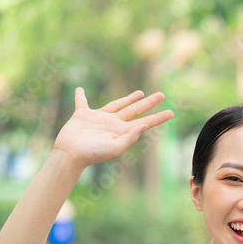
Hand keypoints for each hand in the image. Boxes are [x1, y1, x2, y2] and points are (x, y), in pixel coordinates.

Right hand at [53, 88, 173, 169]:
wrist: (71, 154)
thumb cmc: (93, 153)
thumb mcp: (116, 148)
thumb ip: (131, 137)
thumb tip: (145, 125)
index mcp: (123, 131)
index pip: (145, 122)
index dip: (159, 117)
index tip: (172, 113)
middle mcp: (114, 123)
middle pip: (135, 109)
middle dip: (149, 103)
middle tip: (161, 95)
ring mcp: (99, 118)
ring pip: (117, 104)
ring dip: (128, 98)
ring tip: (140, 93)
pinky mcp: (82, 115)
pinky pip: (82, 102)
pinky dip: (80, 96)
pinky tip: (80, 89)